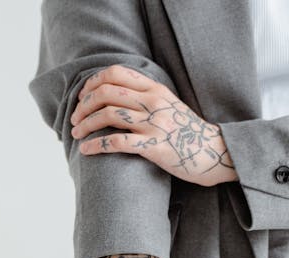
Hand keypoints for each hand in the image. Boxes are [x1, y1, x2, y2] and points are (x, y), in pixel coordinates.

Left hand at [70, 64, 237, 187]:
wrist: (214, 154)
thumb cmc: (188, 132)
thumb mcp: (169, 104)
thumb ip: (146, 96)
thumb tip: (113, 93)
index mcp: (155, 89)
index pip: (115, 73)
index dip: (92, 83)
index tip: (82, 98)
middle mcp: (154, 103)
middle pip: (106, 92)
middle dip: (83, 105)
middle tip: (74, 119)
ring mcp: (154, 124)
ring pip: (108, 115)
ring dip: (86, 124)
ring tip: (76, 134)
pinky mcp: (154, 147)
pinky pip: (117, 142)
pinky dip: (96, 145)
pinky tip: (86, 151)